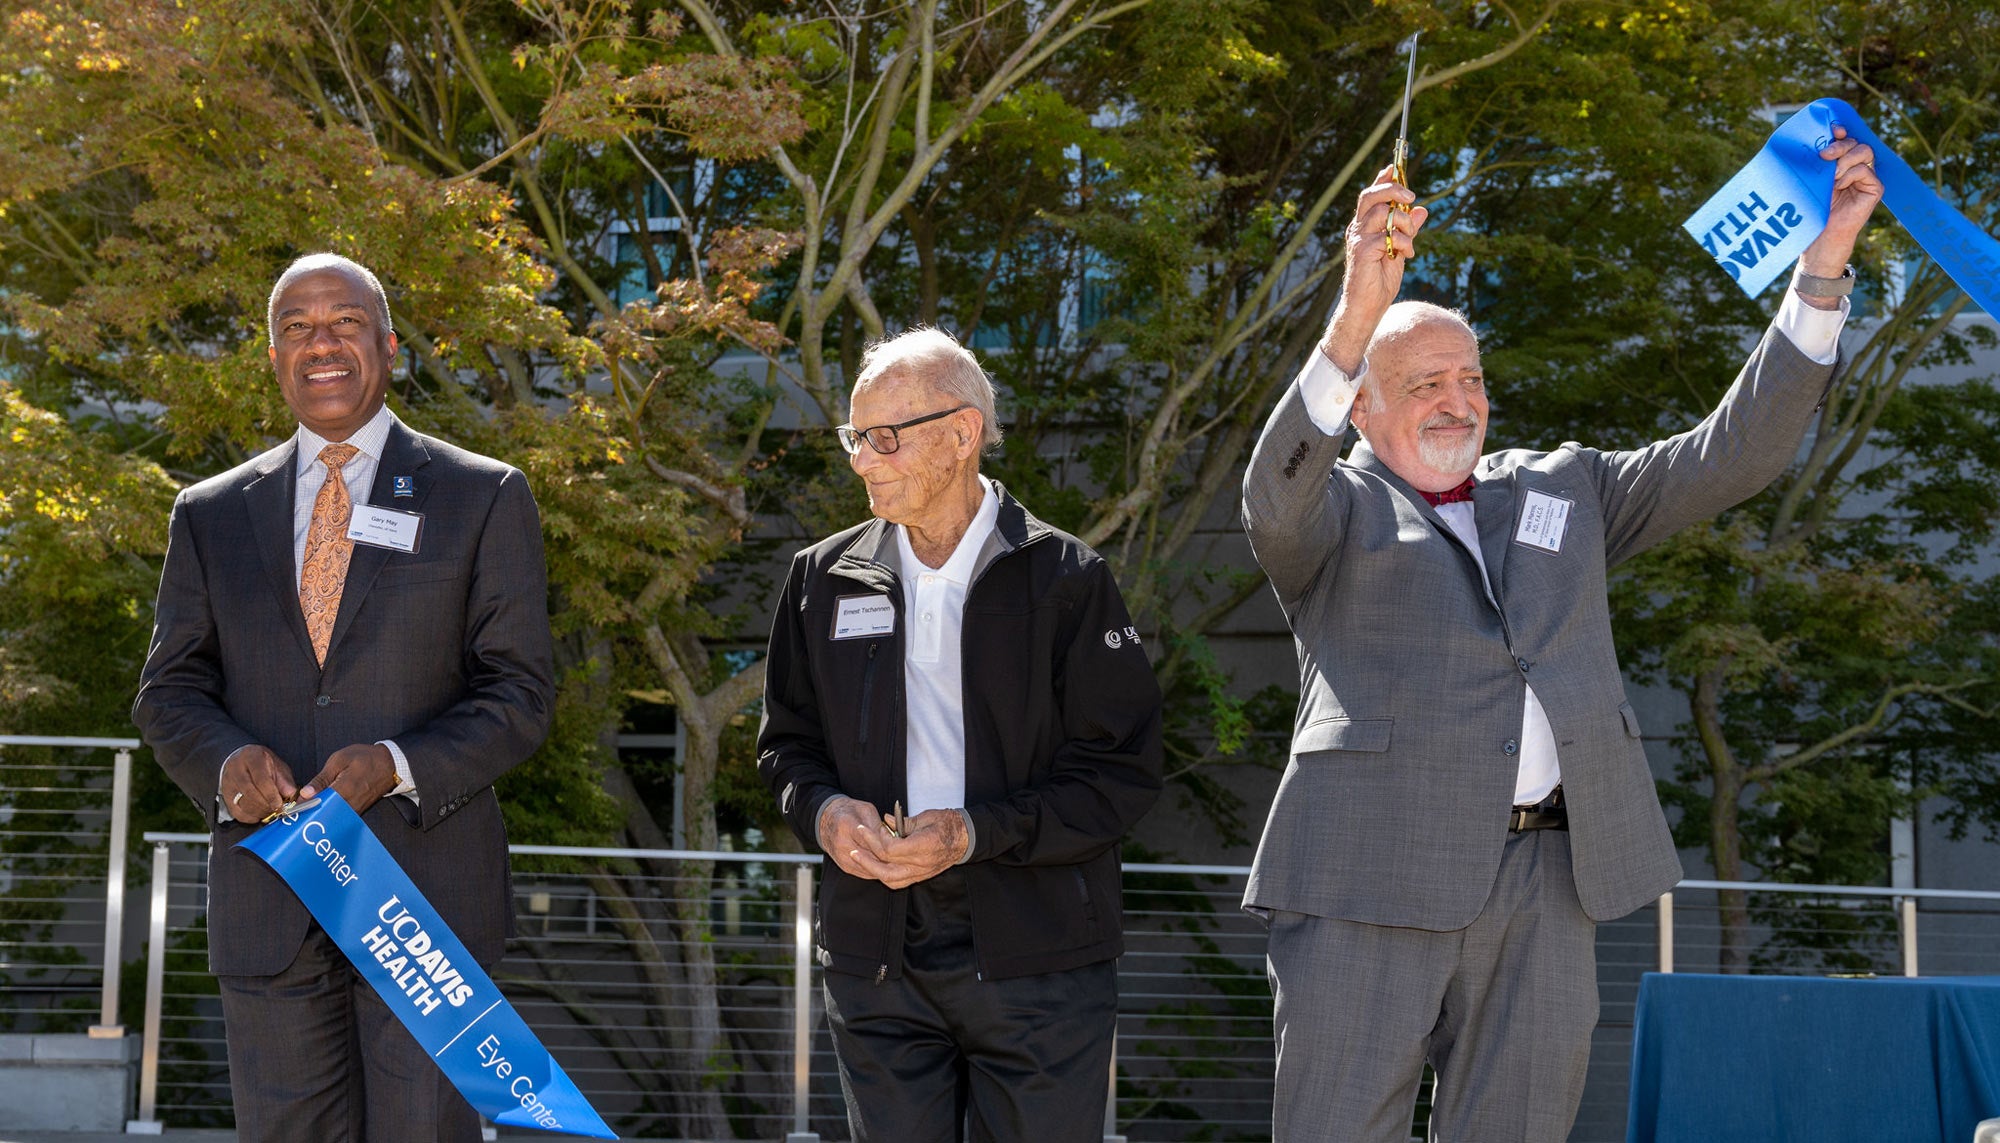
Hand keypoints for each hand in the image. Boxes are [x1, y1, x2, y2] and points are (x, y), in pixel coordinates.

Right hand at [220, 745, 296, 823]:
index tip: (280, 804)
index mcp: (252, 758)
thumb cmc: (262, 763)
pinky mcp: (225, 794)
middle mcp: (237, 769)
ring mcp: (228, 782)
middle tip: (277, 810)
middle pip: (250, 793)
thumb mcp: (277, 766)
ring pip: (242, 803)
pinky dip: (248, 817)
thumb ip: (285, 781)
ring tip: (269, 811)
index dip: (271, 795)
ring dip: (258, 812)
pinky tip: (258, 814)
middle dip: (266, 805)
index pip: (261, 780)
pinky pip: (235, 811)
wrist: (241, 759)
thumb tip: (291, 794)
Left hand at [299, 743, 400, 816]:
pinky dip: (329, 815)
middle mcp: (349, 803)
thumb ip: (321, 778)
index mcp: (343, 790)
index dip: (303, 807)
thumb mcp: (340, 760)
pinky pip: (339, 816)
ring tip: (307, 812)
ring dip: (318, 816)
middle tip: (296, 813)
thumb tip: (305, 793)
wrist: (390, 764)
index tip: (293, 807)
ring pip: (331, 818)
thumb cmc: (365, 758)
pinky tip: (321, 810)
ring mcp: (354, 809)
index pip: (317, 804)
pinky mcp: (357, 811)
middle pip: (323, 815)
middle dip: (309, 814)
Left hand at [816, 800, 969, 888]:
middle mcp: (922, 863)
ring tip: (859, 860)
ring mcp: (922, 872)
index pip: (891, 849)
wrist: (966, 838)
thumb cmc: (948, 823)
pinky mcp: (921, 876)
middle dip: (866, 860)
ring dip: (872, 871)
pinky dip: (884, 876)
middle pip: (886, 869)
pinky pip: (898, 882)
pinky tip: (875, 866)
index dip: (875, 840)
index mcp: (923, 846)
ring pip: (891, 880)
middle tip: (853, 849)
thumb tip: (884, 820)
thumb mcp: (925, 816)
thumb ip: (903, 821)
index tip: (866, 828)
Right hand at [817, 795, 896, 881]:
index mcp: (847, 826)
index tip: (901, 846)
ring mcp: (842, 857)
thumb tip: (893, 839)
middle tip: (905, 857)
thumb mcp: (865, 810)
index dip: (888, 844)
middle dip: (889, 857)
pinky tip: (888, 867)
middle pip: (872, 856)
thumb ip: (878, 824)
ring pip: (870, 868)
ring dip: (885, 867)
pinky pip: (865, 873)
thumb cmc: (849, 812)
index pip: (871, 840)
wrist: (827, 821)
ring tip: (899, 863)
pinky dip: (878, 870)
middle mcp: (842, 843)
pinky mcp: (845, 866)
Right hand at [1325, 165, 1431, 373]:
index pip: (1372, 194)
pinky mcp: (1362, 251)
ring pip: (1383, 212)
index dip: (1383, 177)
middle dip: (1393, 189)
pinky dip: (1403, 243)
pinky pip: (1387, 236)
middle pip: (1371, 195)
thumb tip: (1423, 209)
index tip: (1395, 165)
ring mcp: (1358, 239)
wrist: (1367, 307)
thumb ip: (1409, 229)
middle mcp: (1358, 228)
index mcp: (1366, 225)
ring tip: (1411, 241)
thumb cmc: (1380, 280)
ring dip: (1404, 223)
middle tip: (1411, 196)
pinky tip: (1406, 256)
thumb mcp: (1400, 249)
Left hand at [1798, 124, 1882, 283]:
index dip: (1841, 132)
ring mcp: (1866, 177)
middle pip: (1855, 142)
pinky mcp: (1874, 188)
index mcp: (1839, 163)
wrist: (1819, 236)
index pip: (1845, 139)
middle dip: (1840, 145)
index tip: (1831, 130)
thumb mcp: (1812, 179)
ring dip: (1844, 160)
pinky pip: (1865, 171)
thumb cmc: (1811, 209)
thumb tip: (1821, 138)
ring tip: (1831, 177)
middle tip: (1824, 156)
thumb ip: (1818, 160)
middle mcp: (1854, 168)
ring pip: (1863, 152)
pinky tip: (1839, 186)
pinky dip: (1851, 175)